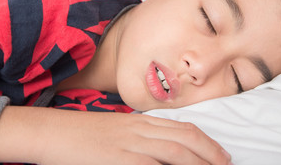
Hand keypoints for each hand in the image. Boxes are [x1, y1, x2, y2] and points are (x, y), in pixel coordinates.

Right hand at [0, 107, 231, 164]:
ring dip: (197, 162)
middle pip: (184, 138)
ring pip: (173, 150)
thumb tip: (161, 149)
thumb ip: (139, 136)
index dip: (205, 140)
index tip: (219, 153)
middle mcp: (140, 129)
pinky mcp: (117, 158)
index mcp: (140, 121)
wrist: (54, 131)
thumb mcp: (117, 129)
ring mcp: (129, 143)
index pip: (181, 128)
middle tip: (226, 163)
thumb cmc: (84, 132)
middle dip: (210, 152)